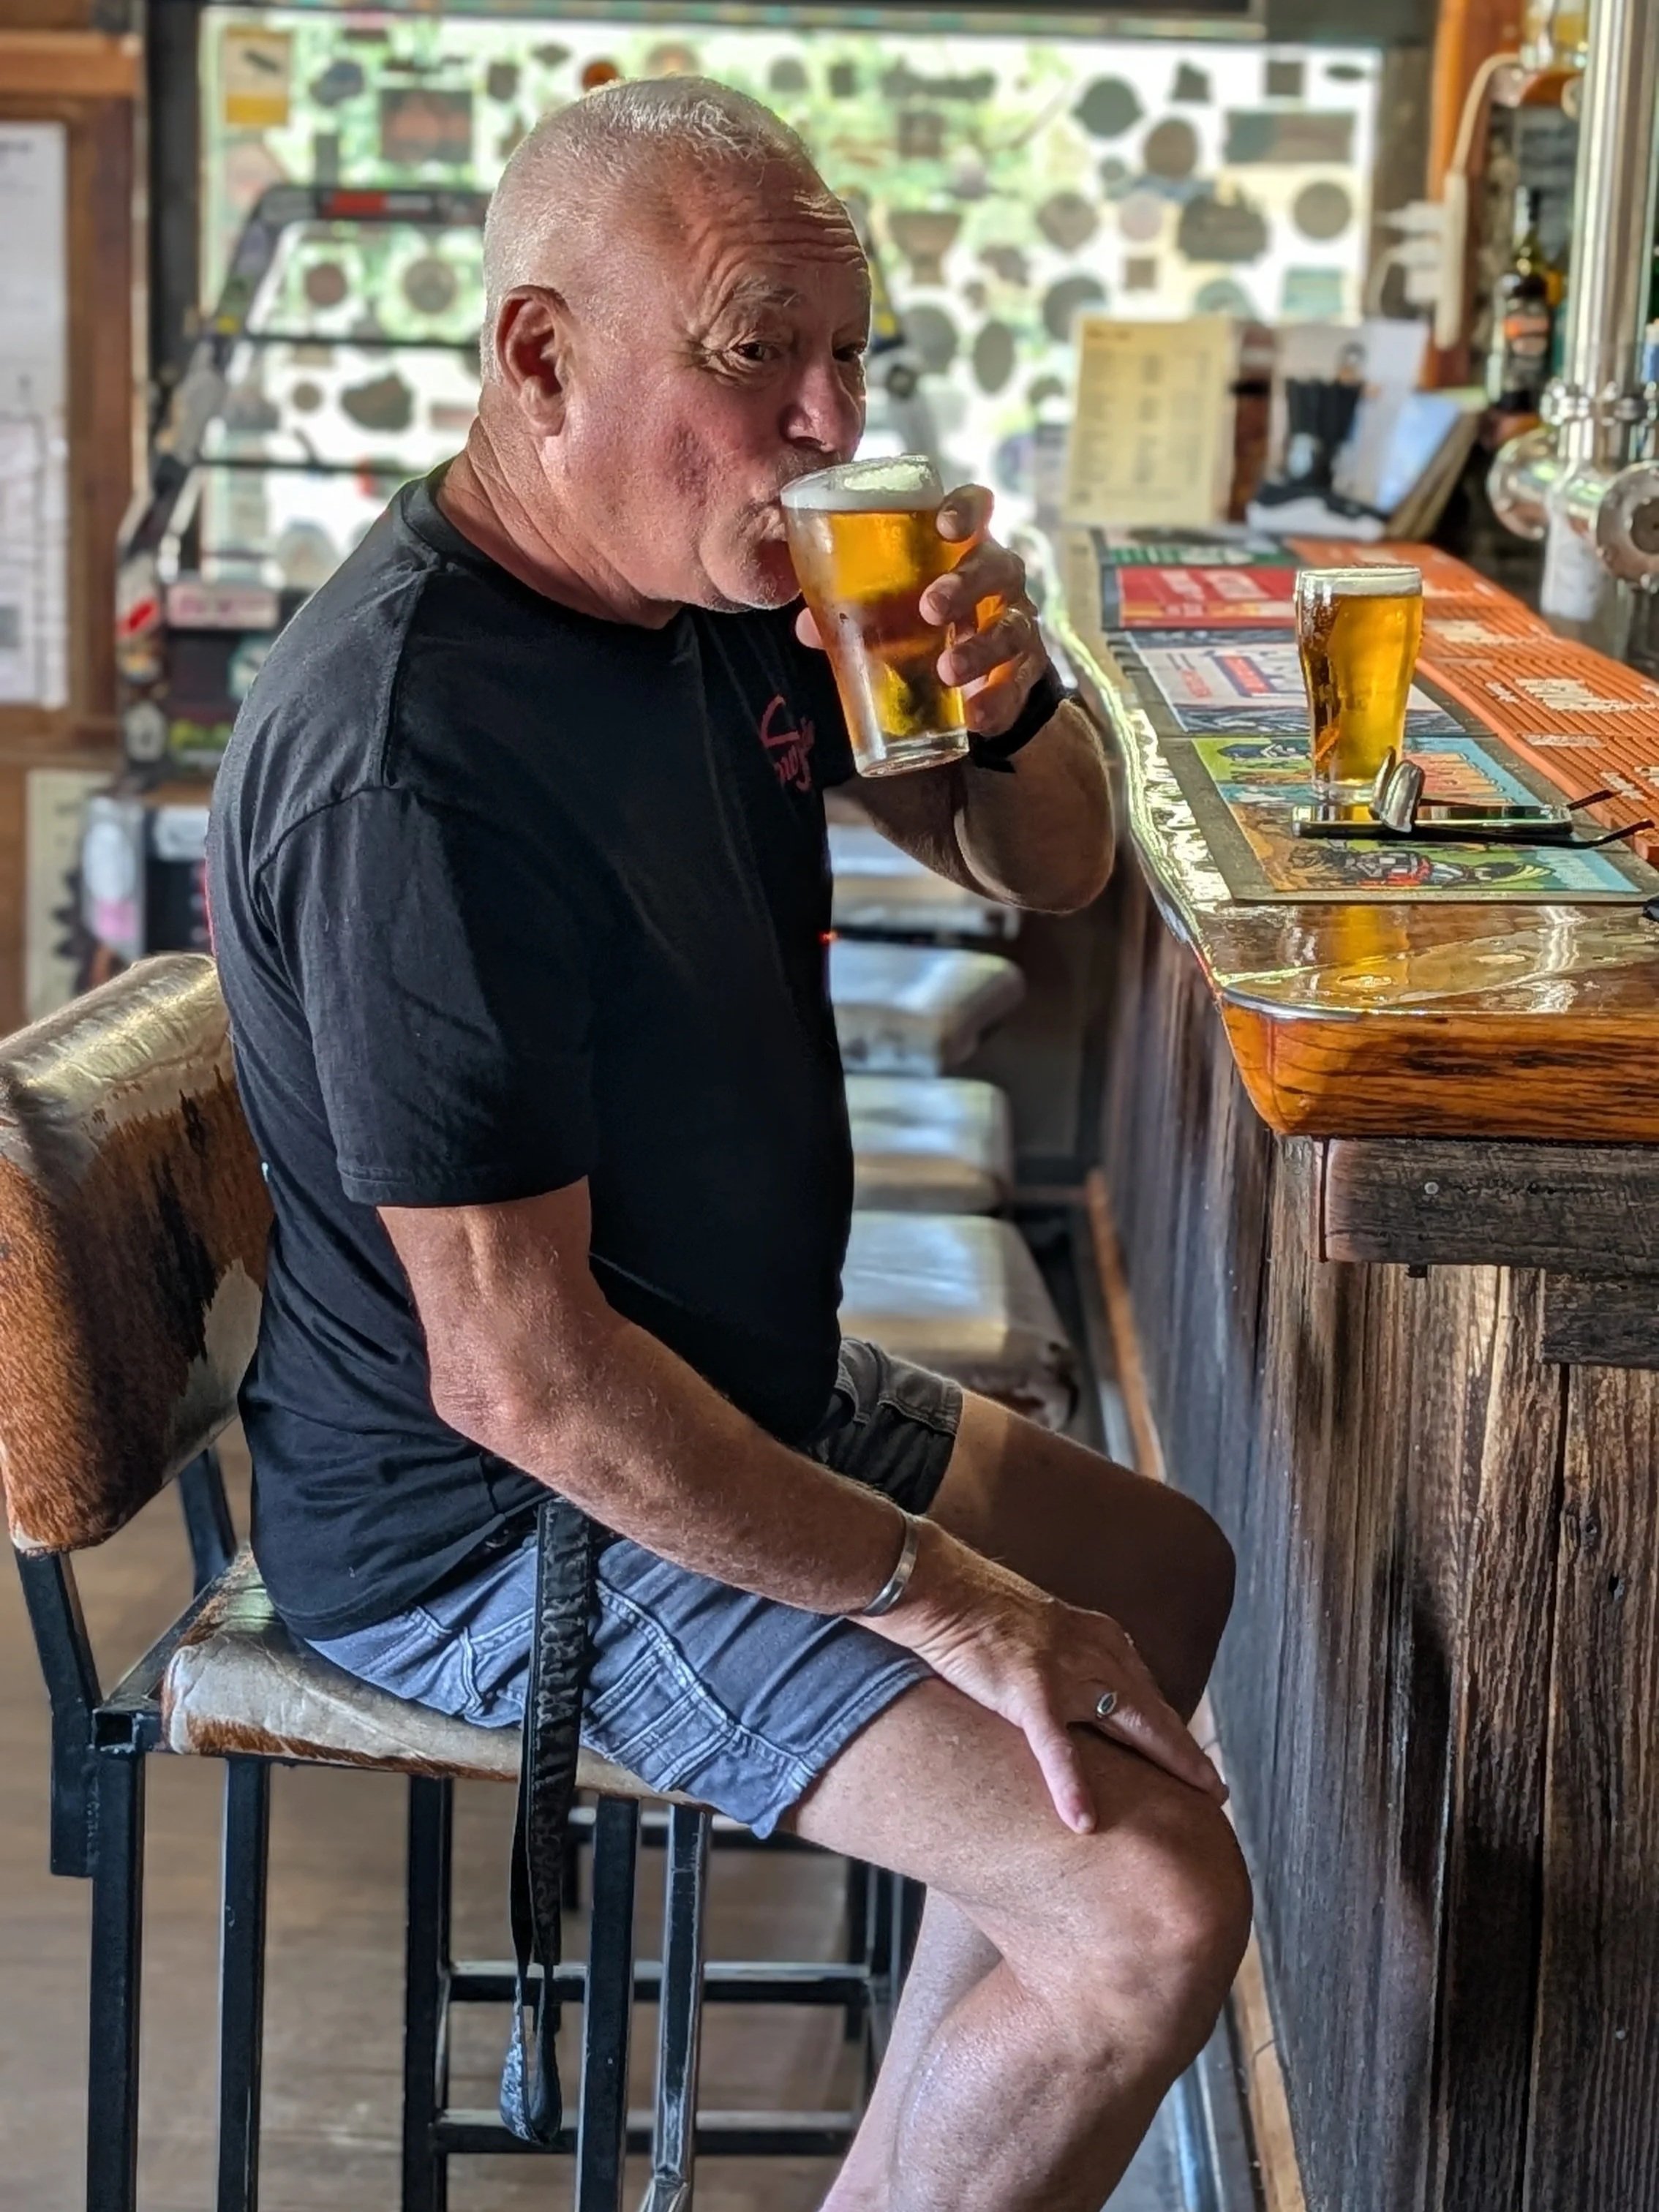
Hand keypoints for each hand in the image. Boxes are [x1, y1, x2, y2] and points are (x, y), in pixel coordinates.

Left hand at [793, 482, 1052, 739]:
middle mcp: (998, 577)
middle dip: (965, 584)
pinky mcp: (1025, 669)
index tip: (945, 526)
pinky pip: (1017, 683)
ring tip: (949, 671)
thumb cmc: (927, 621)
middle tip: (930, 609)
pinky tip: (976, 718)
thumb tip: (806, 627)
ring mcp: (1017, 621)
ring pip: (1011, 626)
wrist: (979, 674)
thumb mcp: (893, 608)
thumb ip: (856, 609)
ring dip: (980, 648)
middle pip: (996, 566)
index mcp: (964, 547)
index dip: (966, 509)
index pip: (976, 507)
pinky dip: (998, 701)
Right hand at [867, 1522, 1226, 1833]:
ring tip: (1193, 1808)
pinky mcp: (1027, 1688)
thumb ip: (1065, 1660)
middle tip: (1216, 1793)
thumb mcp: (1039, 1630)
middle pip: (1153, 1710)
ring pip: (1128, 1725)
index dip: (1170, 1727)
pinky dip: (1071, 1783)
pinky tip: (1083, 1819)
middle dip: (1187, 1753)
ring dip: (1165, 1766)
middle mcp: (1092, 1650)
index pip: (1145, 1689)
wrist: (937, 1583)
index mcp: (1096, 1635)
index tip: (1190, 1759)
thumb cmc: (975, 1609)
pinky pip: (1055, 1745)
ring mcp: (1064, 1669)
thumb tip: (1077, 1699)